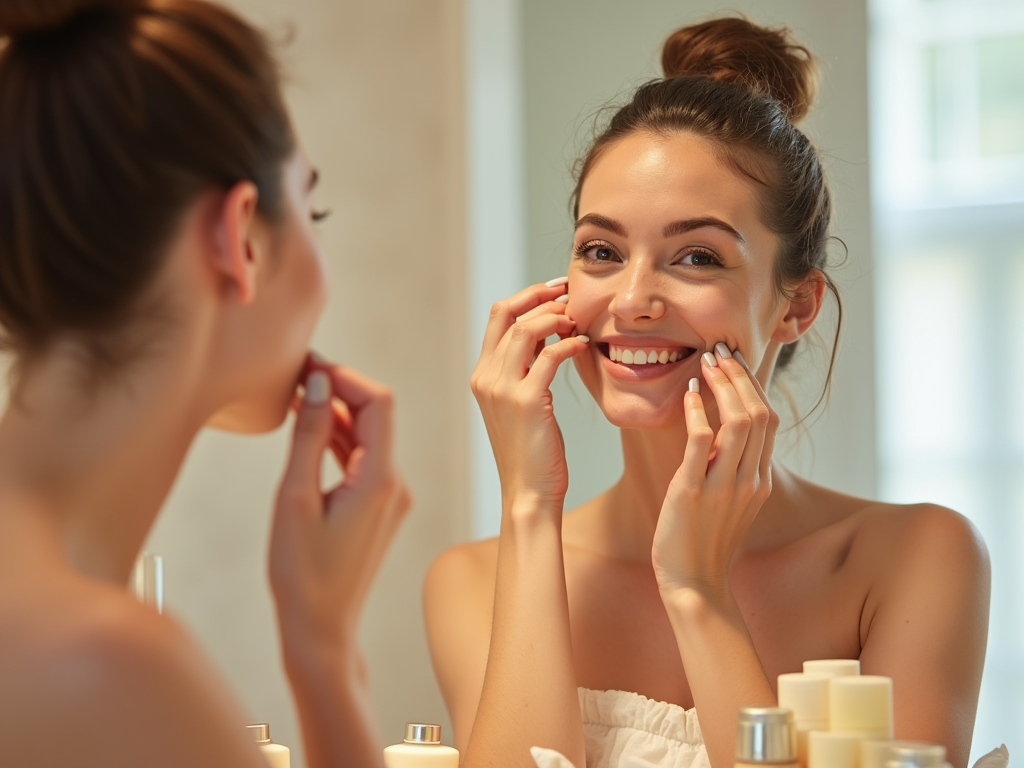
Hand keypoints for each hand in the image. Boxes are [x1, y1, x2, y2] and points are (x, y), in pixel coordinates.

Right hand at [269, 358, 410, 655]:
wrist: (321, 629)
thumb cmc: (301, 573)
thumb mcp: (294, 498)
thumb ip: (308, 436)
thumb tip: (316, 383)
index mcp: (381, 480)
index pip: (378, 403)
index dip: (345, 377)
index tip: (307, 367)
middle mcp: (394, 484)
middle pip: (375, 416)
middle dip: (337, 389)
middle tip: (295, 374)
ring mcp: (389, 496)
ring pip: (366, 436)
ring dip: (334, 413)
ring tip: (293, 395)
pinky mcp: (378, 507)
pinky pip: (361, 459)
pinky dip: (336, 439)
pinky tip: (306, 427)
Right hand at [470, 281, 588, 512]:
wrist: (529, 492)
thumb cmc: (532, 451)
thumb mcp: (521, 403)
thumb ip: (525, 369)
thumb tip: (546, 333)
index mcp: (482, 375)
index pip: (497, 316)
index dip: (526, 296)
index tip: (555, 291)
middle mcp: (486, 377)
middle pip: (506, 313)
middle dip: (539, 296)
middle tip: (568, 294)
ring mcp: (502, 389)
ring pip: (526, 329)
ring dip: (556, 317)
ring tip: (577, 320)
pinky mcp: (526, 402)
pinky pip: (549, 356)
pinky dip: (569, 344)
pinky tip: (582, 346)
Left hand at [652, 345, 779, 596]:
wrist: (693, 584)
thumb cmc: (705, 542)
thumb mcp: (730, 503)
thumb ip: (734, 469)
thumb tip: (726, 435)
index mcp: (760, 480)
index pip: (768, 420)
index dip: (752, 386)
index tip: (732, 363)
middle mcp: (750, 480)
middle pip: (759, 413)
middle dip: (739, 376)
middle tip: (718, 352)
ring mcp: (725, 486)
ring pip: (739, 422)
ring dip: (723, 385)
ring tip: (705, 363)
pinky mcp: (694, 492)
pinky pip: (702, 441)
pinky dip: (697, 412)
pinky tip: (688, 395)